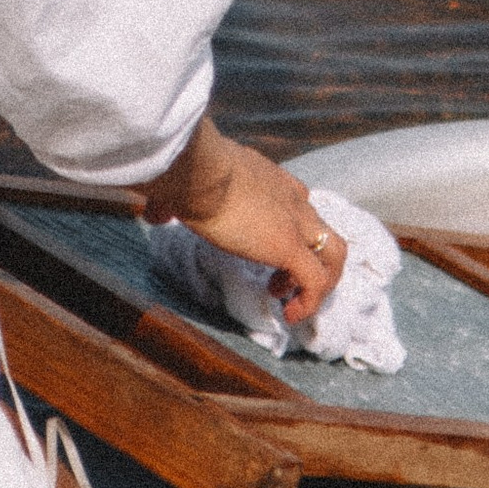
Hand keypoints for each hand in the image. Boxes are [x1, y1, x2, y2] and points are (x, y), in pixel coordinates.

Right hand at [141, 118, 345, 328]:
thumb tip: (153, 211)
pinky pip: (317, 282)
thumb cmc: (187, 174)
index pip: (297, 200)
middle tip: (277, 281)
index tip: (265, 251)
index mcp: (268, 178)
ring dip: (317, 282)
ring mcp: (295, 223)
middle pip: (322, 229)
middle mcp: (290, 198)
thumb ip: (170, 201)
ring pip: (334, 253)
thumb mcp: (183, 187)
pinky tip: (289, 315)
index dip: (290, 228)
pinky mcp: (291, 248)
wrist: (198, 171)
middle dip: (308, 259)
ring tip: (285, 300)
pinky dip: (309, 303)